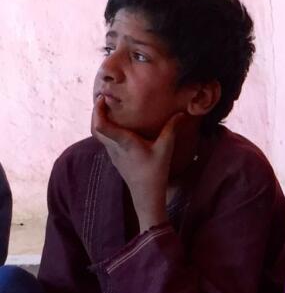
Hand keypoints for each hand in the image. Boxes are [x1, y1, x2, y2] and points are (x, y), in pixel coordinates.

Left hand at [91, 96, 183, 231]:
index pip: (101, 125)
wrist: (146, 194)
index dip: (98, 110)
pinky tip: (115, 126)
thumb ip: (171, 130)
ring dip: (98, 120)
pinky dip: (105, 129)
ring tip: (107, 109)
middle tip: (103, 99)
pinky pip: (104, 140)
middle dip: (96, 112)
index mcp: (124, 142)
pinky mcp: (114, 158)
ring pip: (97, 134)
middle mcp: (114, 147)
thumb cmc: (155, 171)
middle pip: (94, 127)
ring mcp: (112, 153)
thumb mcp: (166, 149)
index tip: (104, 98)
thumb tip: (181, 113)